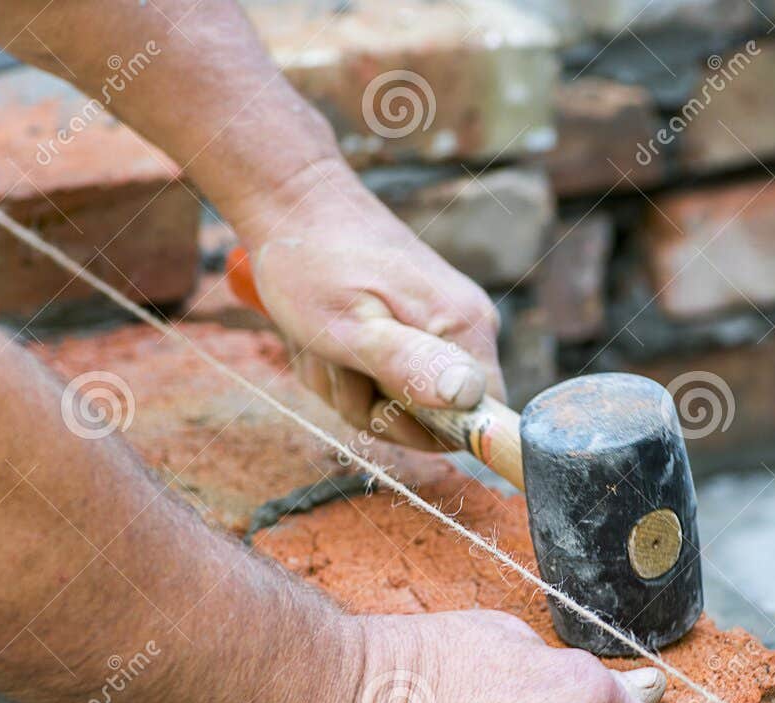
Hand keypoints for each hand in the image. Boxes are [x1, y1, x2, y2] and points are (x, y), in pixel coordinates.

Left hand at [233, 159, 503, 451]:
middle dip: (373, 405)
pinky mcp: (417, 322)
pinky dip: (348, 369)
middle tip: (335, 360)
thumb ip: (409, 364)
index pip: (481, 419)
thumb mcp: (350, 326)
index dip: (428, 429)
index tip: (380, 398)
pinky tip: (328, 336)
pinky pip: (388, 377)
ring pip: (402, 401)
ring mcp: (442, 324)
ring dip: (349, 385)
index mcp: (466, 327)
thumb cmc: (312, 263)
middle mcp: (468, 326)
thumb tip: (467, 396)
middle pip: (436, 416)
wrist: (293, 202)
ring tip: (324, 342)